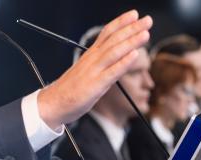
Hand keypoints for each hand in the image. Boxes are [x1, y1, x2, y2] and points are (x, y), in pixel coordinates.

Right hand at [37, 10, 152, 128]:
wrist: (53, 103)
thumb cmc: (72, 88)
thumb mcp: (88, 69)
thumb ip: (102, 61)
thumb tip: (117, 56)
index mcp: (91, 54)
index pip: (107, 33)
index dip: (121, 22)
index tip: (134, 14)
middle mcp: (93, 58)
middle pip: (114, 39)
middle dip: (132, 28)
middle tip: (147, 20)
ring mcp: (94, 71)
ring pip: (114, 52)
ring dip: (131, 42)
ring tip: (145, 34)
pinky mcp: (95, 85)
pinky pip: (112, 72)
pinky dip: (124, 62)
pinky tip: (134, 55)